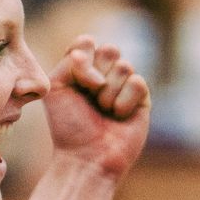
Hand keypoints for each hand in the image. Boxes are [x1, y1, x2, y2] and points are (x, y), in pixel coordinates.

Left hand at [43, 36, 148, 182]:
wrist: (86, 157)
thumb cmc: (68, 126)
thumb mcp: (57, 87)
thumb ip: (71, 60)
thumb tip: (96, 50)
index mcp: (83, 69)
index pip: (87, 43)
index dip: (82, 58)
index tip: (74, 80)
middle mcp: (105, 75)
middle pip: (109, 50)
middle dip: (96, 74)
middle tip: (90, 97)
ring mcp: (124, 86)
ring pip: (124, 66)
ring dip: (108, 93)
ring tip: (104, 111)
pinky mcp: (142, 99)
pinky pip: (138, 82)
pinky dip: (124, 101)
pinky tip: (119, 116)